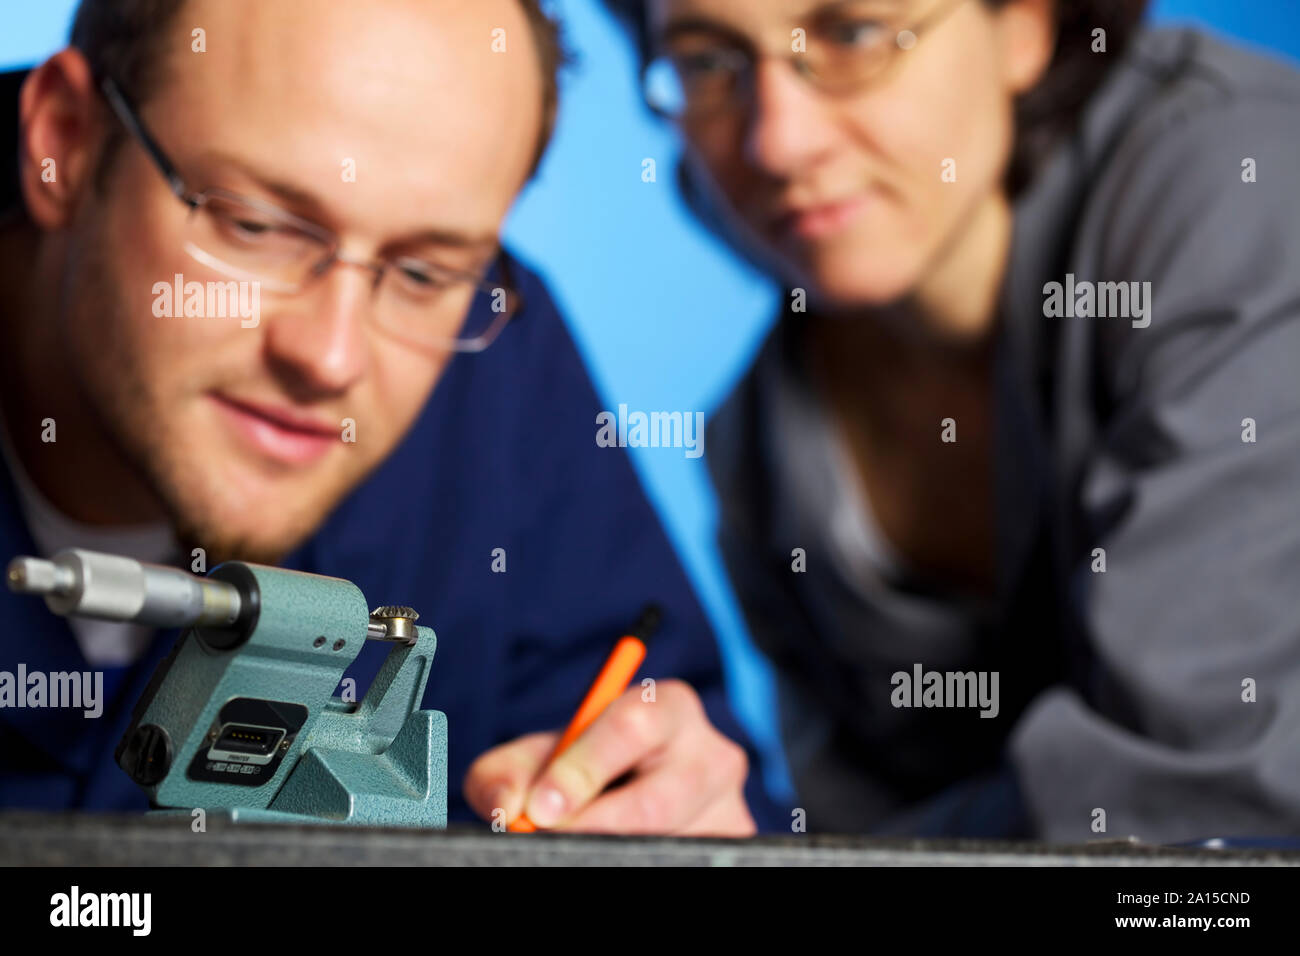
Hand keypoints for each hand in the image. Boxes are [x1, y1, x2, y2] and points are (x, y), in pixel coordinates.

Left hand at [464, 679, 755, 835]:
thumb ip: (506, 772)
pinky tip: (616, 857)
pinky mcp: (733, 846)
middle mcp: (714, 755)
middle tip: (550, 841)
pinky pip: (682, 863)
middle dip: (596, 826)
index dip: (582, 769)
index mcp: (670, 707)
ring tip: (582, 848)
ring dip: (613, 852)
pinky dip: (638, 864)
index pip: (632, 727)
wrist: (620, 797)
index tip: (540, 807)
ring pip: (668, 843)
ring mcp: (731, 810)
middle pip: (658, 800)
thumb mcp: (536, 758)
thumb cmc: (576, 769)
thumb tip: (506, 807)